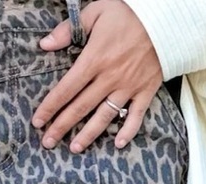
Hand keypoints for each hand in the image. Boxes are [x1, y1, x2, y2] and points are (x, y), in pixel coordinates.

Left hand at [34, 0, 162, 151]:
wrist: (167, 17)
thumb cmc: (129, 12)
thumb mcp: (96, 11)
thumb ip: (69, 29)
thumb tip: (45, 44)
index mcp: (95, 59)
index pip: (66, 89)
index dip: (50, 107)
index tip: (38, 122)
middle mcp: (110, 77)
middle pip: (81, 107)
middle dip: (62, 126)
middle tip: (48, 142)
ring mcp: (129, 87)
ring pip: (104, 116)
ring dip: (88, 135)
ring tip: (74, 148)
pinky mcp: (146, 90)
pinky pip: (136, 116)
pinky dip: (128, 131)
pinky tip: (118, 144)